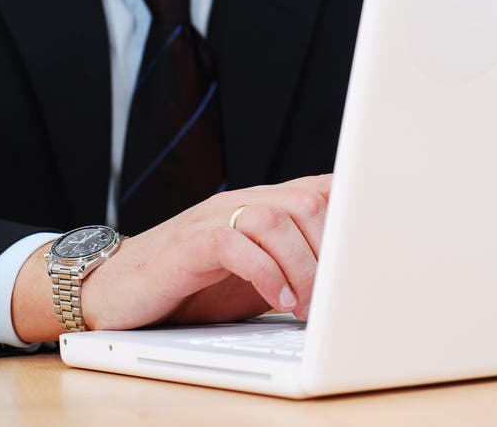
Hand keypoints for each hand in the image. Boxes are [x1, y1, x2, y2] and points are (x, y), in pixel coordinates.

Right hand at [12, 174, 330, 340]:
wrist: (118, 290)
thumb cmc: (190, 288)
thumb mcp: (254, 275)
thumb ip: (293, 266)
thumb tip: (350, 288)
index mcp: (263, 206)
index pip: (321, 189)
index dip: (355, 212)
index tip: (378, 249)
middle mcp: (243, 203)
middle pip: (307, 202)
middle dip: (333, 251)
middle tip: (338, 298)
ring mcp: (215, 217)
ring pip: (277, 219)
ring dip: (304, 266)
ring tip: (307, 308)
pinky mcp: (189, 243)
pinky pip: (235, 242)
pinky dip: (265, 272)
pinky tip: (276, 301)